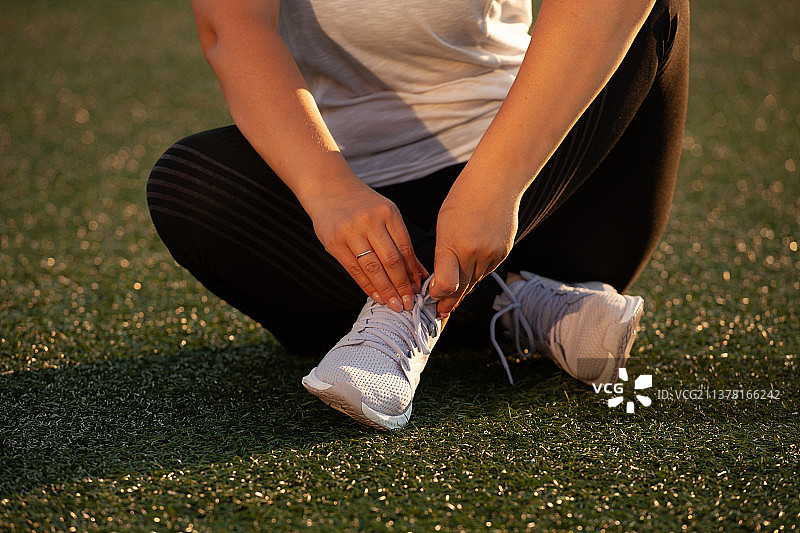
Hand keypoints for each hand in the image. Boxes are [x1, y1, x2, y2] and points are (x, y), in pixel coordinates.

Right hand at [303, 179, 428, 312]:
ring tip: (395, 305)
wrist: (328, 188)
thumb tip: (418, 274)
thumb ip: (400, 242)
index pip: (405, 248)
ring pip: (373, 268)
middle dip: (402, 286)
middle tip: (409, 304)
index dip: (413, 272)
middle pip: (391, 260)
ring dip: (386, 290)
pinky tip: (377, 296)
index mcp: (388, 213)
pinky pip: (354, 270)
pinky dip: (367, 286)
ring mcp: (351, 231)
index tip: (419, 290)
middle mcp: (370, 221)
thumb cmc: (363, 205)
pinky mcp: (334, 242)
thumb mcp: (385, 214)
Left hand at [430, 177, 519, 316]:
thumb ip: (443, 254)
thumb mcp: (444, 225)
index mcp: (453, 244)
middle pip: (460, 288)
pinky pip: (487, 271)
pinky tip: (469, 273)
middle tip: (439, 311)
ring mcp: (491, 254)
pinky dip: (477, 273)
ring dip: (463, 289)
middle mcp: (474, 253)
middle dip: (448, 301)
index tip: (430, 297)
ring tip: (451, 300)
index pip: (445, 285)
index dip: (437, 295)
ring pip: (474, 282)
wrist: (496, 181)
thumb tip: (441, 281)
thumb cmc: (464, 199)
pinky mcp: (504, 252)